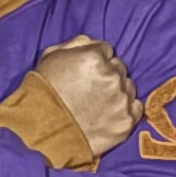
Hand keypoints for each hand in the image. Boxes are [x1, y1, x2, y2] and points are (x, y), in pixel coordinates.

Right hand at [25, 36, 137, 154]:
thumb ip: (76, 44)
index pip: (107, 50)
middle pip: (119, 67)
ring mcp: (121, 100)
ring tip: (97, 104)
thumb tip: (92, 42)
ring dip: (117, 91)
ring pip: (128, 87)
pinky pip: (135, 108)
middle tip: (90, 89)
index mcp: (94, 58)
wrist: (40, 134)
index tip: (86, 72)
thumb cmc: (41, 93)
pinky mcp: (126, 122)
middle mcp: (112, 76)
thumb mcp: (50, 57)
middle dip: (107, 75)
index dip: (95, 61)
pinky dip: (125, 110)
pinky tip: (108, 115)